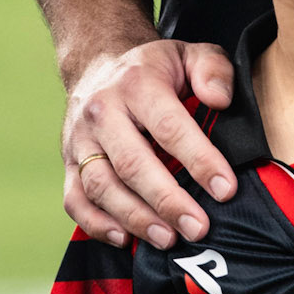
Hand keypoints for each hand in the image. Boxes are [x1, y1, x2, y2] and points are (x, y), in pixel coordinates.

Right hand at [64, 37, 236, 249]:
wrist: (98, 67)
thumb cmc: (154, 70)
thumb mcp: (189, 55)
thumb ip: (213, 69)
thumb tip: (219, 100)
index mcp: (137, 83)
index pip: (169, 126)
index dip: (199, 160)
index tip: (225, 189)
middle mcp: (103, 111)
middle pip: (132, 163)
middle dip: (167, 200)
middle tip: (199, 228)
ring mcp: (80, 140)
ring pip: (101, 186)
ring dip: (135, 218)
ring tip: (168, 238)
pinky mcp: (67, 163)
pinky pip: (75, 200)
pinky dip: (97, 224)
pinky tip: (125, 239)